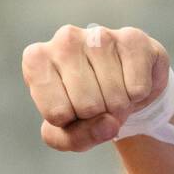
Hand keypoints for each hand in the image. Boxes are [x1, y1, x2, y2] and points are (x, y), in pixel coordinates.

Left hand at [21, 24, 169, 151]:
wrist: (119, 83)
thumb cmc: (83, 107)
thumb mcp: (67, 132)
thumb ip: (76, 138)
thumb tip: (108, 124)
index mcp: (36, 60)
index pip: (57, 114)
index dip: (70, 122)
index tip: (70, 108)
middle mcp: (63, 40)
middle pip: (86, 106)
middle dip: (97, 115)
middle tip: (97, 102)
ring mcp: (98, 35)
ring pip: (114, 97)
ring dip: (118, 107)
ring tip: (112, 92)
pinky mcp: (132, 38)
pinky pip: (137, 88)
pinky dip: (138, 96)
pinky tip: (128, 80)